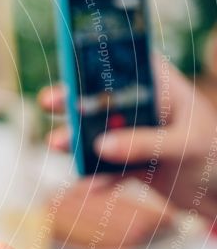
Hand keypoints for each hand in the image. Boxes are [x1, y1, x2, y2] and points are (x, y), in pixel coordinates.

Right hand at [41, 56, 216, 218]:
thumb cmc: (214, 156)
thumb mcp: (185, 145)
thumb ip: (145, 143)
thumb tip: (101, 145)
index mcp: (162, 88)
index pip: (127, 66)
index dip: (98, 63)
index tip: (71, 65)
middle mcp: (142, 108)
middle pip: (101, 98)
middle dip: (73, 101)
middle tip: (48, 101)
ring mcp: (132, 134)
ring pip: (96, 133)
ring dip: (76, 140)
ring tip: (56, 144)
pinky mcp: (127, 161)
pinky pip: (105, 167)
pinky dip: (96, 176)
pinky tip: (89, 185)